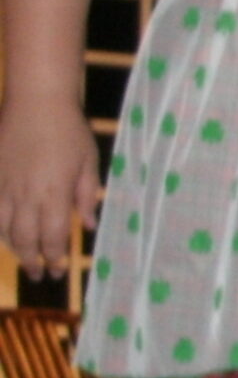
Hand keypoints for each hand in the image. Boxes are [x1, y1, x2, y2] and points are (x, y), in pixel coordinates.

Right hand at [0, 96, 101, 277]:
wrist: (37, 102)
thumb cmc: (70, 131)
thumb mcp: (89, 163)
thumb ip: (87, 196)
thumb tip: (88, 226)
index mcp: (54, 194)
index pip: (53, 238)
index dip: (55, 258)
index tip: (59, 271)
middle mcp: (26, 195)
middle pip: (25, 239)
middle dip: (33, 261)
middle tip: (39, 275)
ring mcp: (5, 186)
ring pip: (3, 228)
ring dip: (13, 248)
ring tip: (23, 260)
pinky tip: (3, 235)